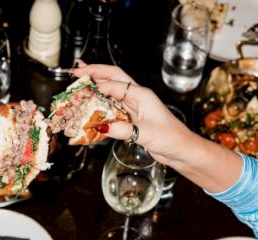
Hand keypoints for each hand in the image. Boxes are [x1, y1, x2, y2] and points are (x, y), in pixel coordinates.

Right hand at [71, 63, 192, 165]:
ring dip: (96, 85)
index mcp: (141, 95)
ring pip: (111, 91)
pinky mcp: (131, 118)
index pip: (115, 84)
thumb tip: (101, 127)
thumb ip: (123, 130)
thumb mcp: (146, 133)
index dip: (98, 83)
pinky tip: (91, 105)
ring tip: (80, 80)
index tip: (81, 85)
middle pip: (113, 78)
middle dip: (95, 72)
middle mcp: (136, 97)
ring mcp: (133, 106)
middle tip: (77, 71)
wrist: (181, 150)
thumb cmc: (170, 137)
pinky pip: (112, 107)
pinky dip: (100, 104)